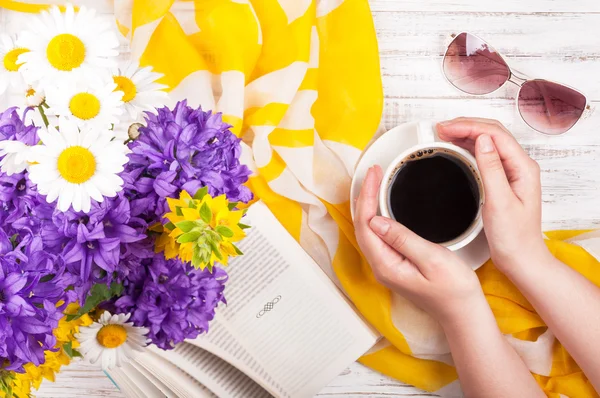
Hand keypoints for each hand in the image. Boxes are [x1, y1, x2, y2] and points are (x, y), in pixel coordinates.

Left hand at [354, 165, 484, 325]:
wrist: (464, 313)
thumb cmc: (454, 290)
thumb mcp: (431, 259)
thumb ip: (402, 238)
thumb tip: (376, 220)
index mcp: (386, 265)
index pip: (365, 225)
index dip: (366, 197)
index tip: (373, 175)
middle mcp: (382, 266)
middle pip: (362, 226)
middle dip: (364, 197)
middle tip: (373, 173)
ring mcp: (387, 266)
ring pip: (368, 231)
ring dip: (368, 205)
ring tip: (374, 183)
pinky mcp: (396, 264)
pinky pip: (378, 236)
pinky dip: (377, 216)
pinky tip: (382, 206)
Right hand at [437, 118, 549, 272]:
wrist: (521, 259)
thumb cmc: (514, 238)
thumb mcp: (500, 202)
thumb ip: (491, 169)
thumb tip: (482, 140)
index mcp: (523, 168)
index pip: (495, 134)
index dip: (468, 126)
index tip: (446, 128)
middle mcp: (520, 166)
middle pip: (492, 133)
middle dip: (466, 125)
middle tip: (440, 128)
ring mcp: (512, 173)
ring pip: (488, 142)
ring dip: (466, 134)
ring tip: (444, 133)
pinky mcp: (503, 181)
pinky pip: (486, 155)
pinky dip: (469, 147)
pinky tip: (457, 148)